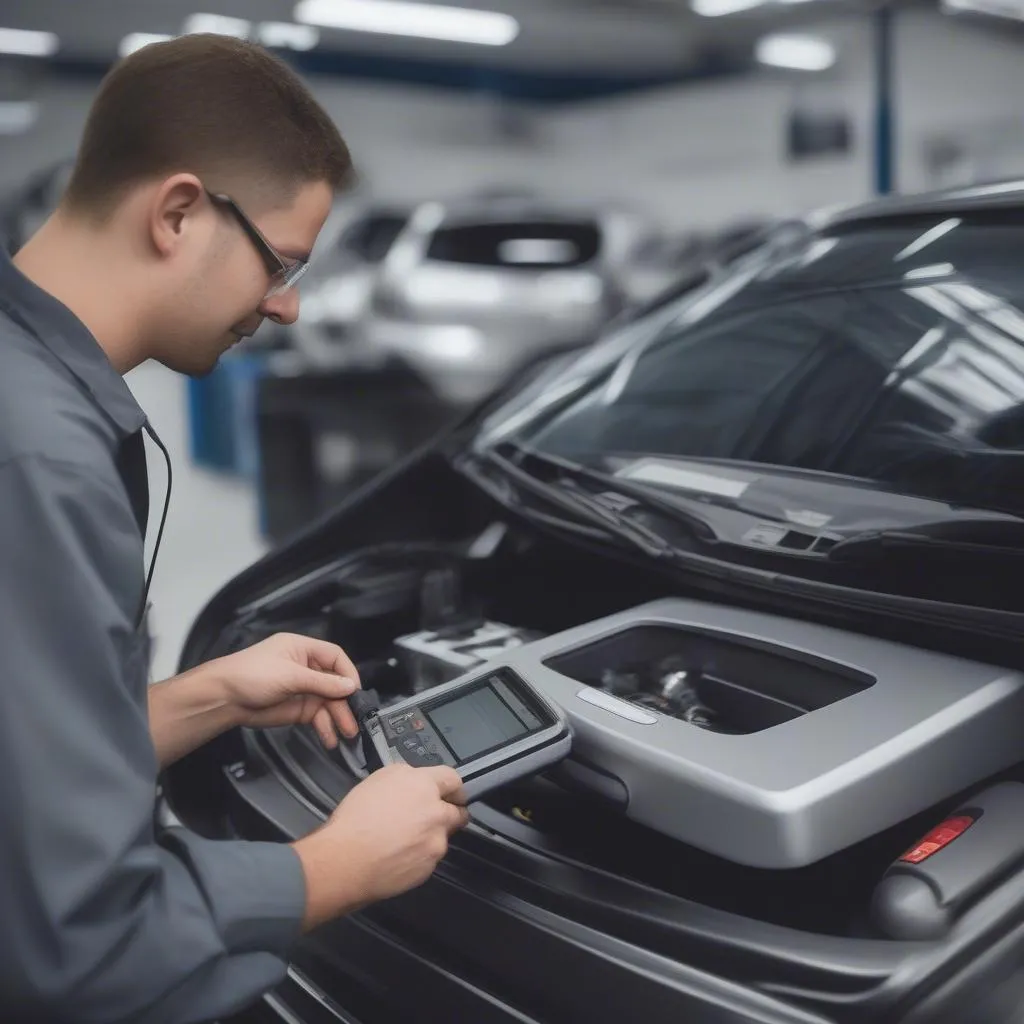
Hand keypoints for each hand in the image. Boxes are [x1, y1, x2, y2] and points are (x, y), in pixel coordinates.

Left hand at [211, 632, 360, 748]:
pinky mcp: (298, 709)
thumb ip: (322, 682)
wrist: (224, 699)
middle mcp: (306, 668)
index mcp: (304, 650)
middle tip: (354, 719)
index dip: (347, 673)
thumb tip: (350, 686)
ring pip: (329, 703)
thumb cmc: (251, 675)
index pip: (335, 657)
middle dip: (345, 702)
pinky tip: (330, 738)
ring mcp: (303, 690)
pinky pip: (318, 718)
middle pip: (335, 683)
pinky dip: (325, 728)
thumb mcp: (290, 675)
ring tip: (346, 733)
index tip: (354, 690)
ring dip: (338, 718)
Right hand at [292, 763, 469, 929]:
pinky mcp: (429, 866)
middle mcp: (435, 812)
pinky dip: (418, 856)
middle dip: (448, 814)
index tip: (452, 793)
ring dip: (430, 837)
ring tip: (402, 840)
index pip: (453, 779)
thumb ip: (406, 778)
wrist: (346, 860)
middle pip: (458, 812)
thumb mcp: (378, 780)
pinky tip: (398, 855)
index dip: (452, 787)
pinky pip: (430, 858)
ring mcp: (435, 841)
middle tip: (429, 818)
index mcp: (423, 785)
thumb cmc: (354, 820)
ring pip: (442, 837)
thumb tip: (415, 782)